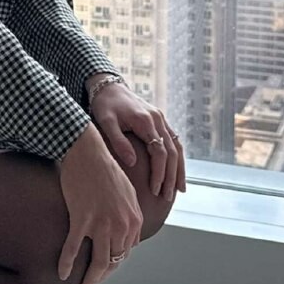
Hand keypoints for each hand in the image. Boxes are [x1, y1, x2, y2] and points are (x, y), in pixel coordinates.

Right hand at [58, 123, 143, 283]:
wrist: (88, 153)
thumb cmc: (105, 169)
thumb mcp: (128, 193)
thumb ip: (132, 217)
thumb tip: (132, 240)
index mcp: (134, 220)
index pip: (126, 252)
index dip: (115, 264)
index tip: (106, 269)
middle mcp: (121, 225)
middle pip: (114, 260)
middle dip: (104, 275)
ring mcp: (102, 223)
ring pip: (100, 261)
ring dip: (91, 278)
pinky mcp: (82, 219)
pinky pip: (73, 248)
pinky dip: (66, 262)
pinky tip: (62, 272)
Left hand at [89, 83, 185, 201]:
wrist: (108, 86)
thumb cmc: (104, 105)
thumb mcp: (106, 122)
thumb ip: (118, 142)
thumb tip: (132, 162)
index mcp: (146, 121)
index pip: (159, 152)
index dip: (159, 173)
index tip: (155, 190)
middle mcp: (158, 119)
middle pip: (172, 152)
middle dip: (171, 176)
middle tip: (167, 197)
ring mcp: (161, 119)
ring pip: (177, 147)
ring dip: (179, 169)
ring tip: (179, 190)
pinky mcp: (160, 120)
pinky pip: (173, 140)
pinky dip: (178, 157)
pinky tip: (177, 172)